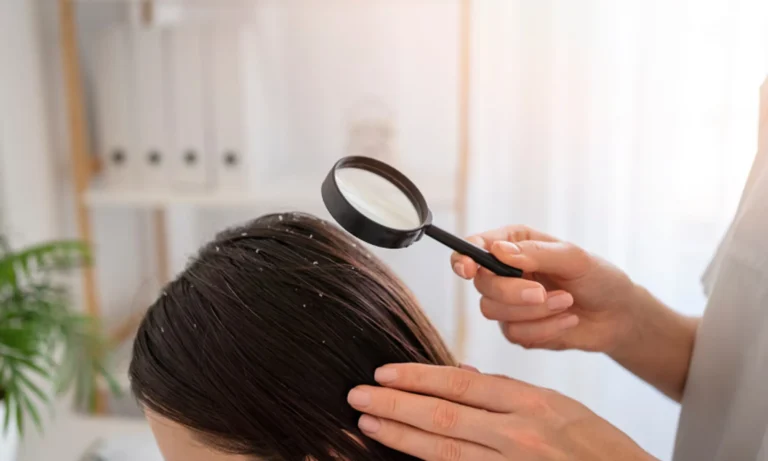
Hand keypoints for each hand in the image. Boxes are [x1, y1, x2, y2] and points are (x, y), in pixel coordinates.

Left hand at [348, 364, 654, 460]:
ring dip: (401, 437)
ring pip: (444, 451)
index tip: (384, 374)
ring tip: (369, 424)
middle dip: (394, 405)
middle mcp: (520, 436)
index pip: (460, 383)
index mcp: (533, 403)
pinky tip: (406, 456)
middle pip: (443, 416)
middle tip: (357, 397)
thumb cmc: (600, 448)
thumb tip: (462, 378)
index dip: (416, 378)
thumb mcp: (561, 406)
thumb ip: (509, 394)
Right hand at [451, 225, 637, 352]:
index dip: (463, 258)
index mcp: (513, 244)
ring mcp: (508, 303)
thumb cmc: (599, 278)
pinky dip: (543, 329)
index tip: (467, 268)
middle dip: (511, 292)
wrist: (618, 316)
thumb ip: (536, 253)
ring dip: (533, 312)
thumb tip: (498, 250)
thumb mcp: (574, 258)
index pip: (474, 247)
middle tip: (542, 293)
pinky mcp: (517, 329)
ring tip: (565, 303)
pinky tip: (566, 320)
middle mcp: (505, 271)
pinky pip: (513, 334)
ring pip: (492, 311)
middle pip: (481, 284)